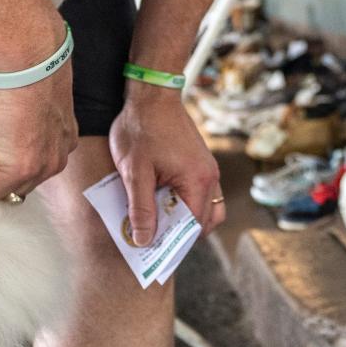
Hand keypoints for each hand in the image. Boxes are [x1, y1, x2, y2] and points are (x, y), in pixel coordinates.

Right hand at [0, 59, 78, 200]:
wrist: (25, 54)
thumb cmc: (29, 61)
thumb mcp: (41, 89)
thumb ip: (36, 105)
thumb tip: (17, 106)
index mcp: (66, 135)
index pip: (43, 161)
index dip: (20, 155)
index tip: (3, 144)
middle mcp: (60, 154)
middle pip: (30, 181)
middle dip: (9, 173)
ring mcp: (41, 164)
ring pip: (14, 189)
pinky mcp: (19, 168)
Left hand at [108, 88, 224, 246]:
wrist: (152, 94)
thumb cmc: (141, 129)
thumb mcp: (135, 172)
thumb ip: (141, 209)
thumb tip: (144, 240)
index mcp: (197, 182)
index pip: (192, 227)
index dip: (173, 242)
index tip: (152, 252)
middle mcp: (210, 178)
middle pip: (203, 222)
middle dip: (179, 234)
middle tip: (153, 239)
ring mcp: (208, 170)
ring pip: (206, 209)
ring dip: (184, 219)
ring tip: (158, 221)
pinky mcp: (201, 163)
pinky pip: (201, 194)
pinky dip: (185, 204)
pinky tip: (162, 201)